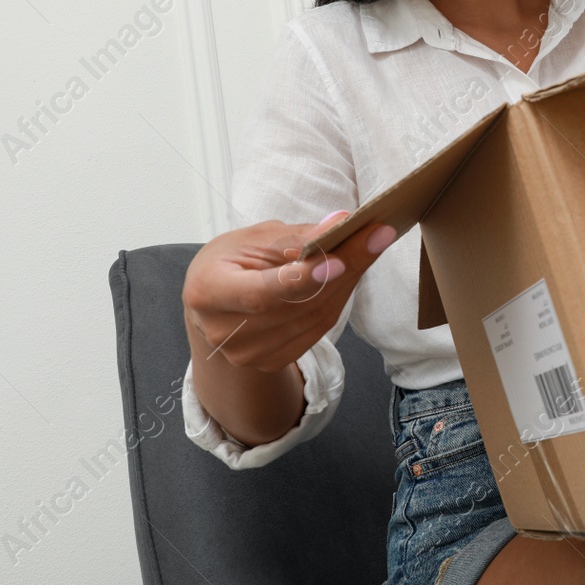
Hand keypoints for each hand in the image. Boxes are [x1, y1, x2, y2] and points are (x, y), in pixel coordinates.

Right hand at [182, 211, 396, 372]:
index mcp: (207, 293)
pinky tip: (352, 271)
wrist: (216, 304)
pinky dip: (339, 297)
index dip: (303, 279)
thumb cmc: (232, 261)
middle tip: (377, 235)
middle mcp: (224, 332)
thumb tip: (341, 222)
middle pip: (296, 305)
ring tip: (370, 244)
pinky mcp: (271, 362)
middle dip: (343, 267)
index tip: (342, 258)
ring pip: (314, 317)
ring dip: (348, 280)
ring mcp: (249, 354)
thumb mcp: (253, 238)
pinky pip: (318, 329)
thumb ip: (296, 236)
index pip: (261, 293)